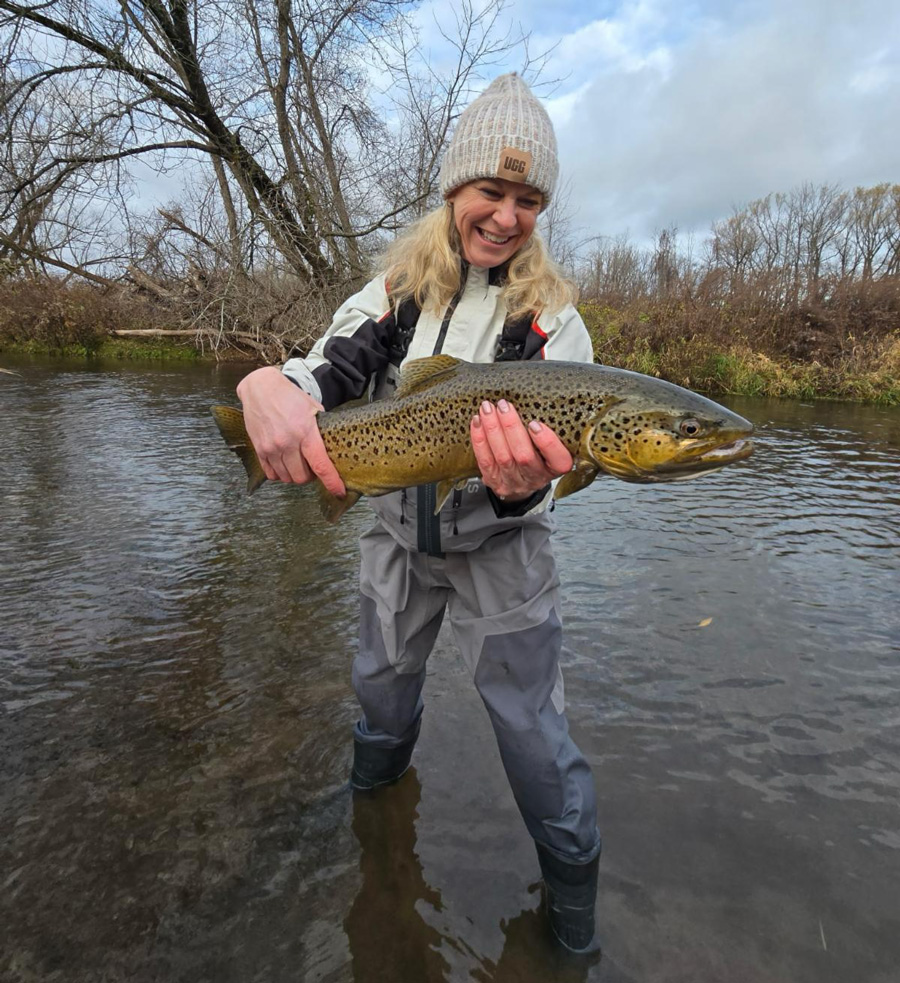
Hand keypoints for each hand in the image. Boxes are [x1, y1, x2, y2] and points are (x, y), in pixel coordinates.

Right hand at [236, 366, 344, 496]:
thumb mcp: (313, 409)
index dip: (331, 482)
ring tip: (298, 463)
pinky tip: (284, 463)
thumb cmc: (290, 397)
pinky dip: (280, 473)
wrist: (261, 388)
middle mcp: (287, 442)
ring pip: (286, 478)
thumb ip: (322, 430)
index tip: (339, 491)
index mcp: (305, 432)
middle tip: (312, 467)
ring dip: (294, 475)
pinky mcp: (259, 449)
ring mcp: (271, 447)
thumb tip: (334, 448)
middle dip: (310, 476)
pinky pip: (271, 473)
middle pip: (302, 477)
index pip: (320, 465)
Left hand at [470, 399, 572, 501]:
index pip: (559, 460)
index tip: (535, 423)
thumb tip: (529, 399)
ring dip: (493, 429)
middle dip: (511, 427)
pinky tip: (478, 422)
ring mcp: (514, 482)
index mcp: (554, 468)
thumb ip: (544, 429)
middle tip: (503, 406)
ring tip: (487, 409)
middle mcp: (536, 478)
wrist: (519, 484)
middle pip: (524, 456)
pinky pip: (485, 460)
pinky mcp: (495, 481)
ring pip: (502, 456)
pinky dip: (480, 439)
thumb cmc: (535, 456)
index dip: (547, 442)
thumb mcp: (547, 446)